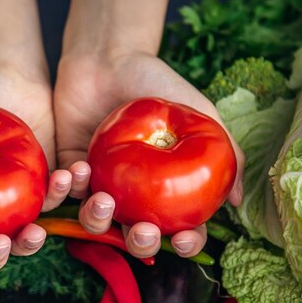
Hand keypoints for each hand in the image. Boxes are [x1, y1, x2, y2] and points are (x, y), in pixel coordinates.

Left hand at [54, 51, 244, 258]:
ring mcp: (100, 187)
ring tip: (102, 199)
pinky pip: (62, 195)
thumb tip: (239, 202)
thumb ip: (227, 153)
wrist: (108, 58)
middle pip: (136, 238)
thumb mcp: (201, 113)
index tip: (184, 240)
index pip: (181, 229)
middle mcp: (134, 196)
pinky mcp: (68, 174)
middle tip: (142, 230)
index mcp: (166, 190)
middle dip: (140, 244)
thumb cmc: (158, 84)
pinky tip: (76, 170)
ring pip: (96, 223)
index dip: (186, 244)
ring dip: (98, 220)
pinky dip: (66, 189)